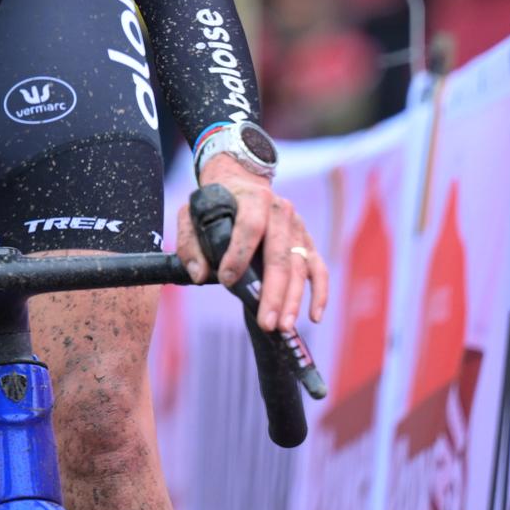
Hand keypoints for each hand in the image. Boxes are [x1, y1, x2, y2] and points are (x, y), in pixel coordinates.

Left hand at [174, 157, 328, 333]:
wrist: (242, 182)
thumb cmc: (216, 203)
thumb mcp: (192, 212)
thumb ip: (189, 242)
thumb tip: (199, 275)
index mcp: (254, 199)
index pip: (250, 228)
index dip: (239, 254)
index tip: (225, 280)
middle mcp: (281, 212)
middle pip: (280, 255)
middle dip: (274, 292)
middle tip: (266, 322)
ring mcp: (298, 229)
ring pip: (300, 267)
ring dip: (293, 300)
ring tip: (283, 327)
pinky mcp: (307, 243)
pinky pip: (319, 270)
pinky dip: (320, 293)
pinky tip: (314, 317)